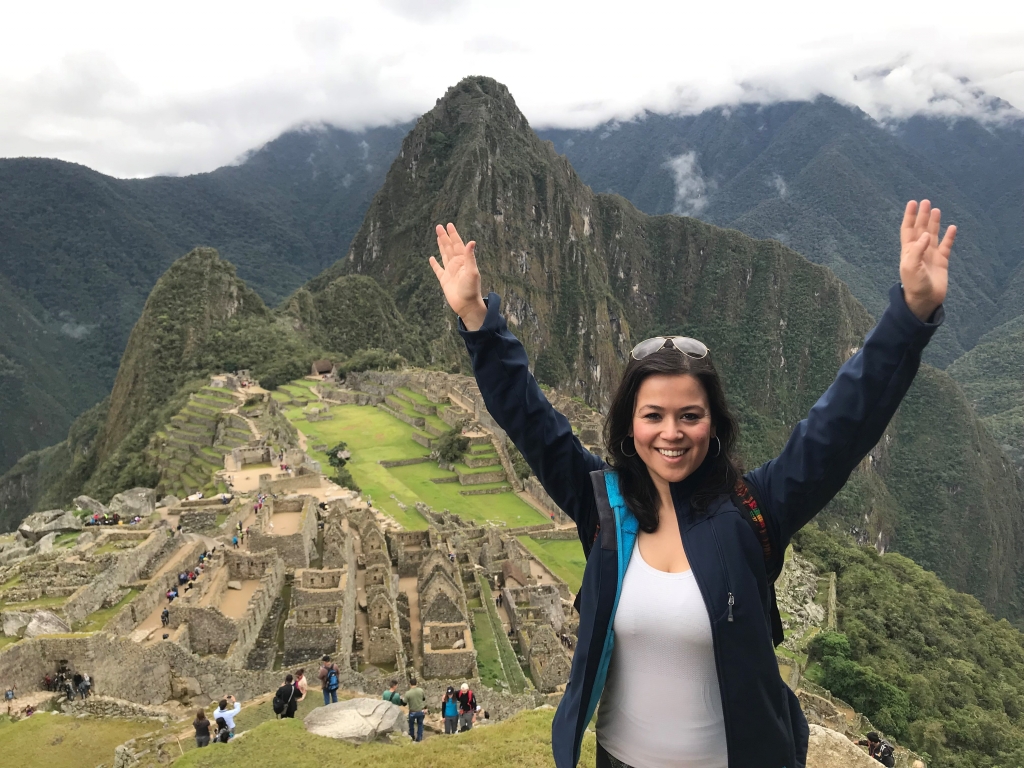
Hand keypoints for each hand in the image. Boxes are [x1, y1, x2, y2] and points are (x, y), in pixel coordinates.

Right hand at [430, 223, 486, 330]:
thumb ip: (470, 257)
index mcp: (463, 261)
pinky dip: (434, 264)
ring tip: (437, 237)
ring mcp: (450, 271)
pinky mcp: (444, 280)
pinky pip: (438, 270)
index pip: (457, 244)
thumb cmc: (471, 289)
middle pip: (449, 247)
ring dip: (441, 246)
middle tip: (439, 226)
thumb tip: (471, 242)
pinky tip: (431, 258)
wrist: (466, 305)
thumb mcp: (472, 272)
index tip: (449, 225)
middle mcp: (456, 264)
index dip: (453, 234)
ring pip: (444, 255)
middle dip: (445, 237)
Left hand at [900, 200, 955, 320]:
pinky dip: (949, 236)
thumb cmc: (914, 284)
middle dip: (923, 216)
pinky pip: (946, 245)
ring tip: (936, 210)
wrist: (924, 299)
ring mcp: (930, 255)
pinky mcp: (942, 261)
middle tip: (926, 202)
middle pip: (921, 228)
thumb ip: (917, 249)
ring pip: (933, 234)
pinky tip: (952, 227)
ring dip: (934, 223)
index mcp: (908, 250)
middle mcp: (919, 250)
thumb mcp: (911, 266)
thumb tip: (926, 235)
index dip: (910, 216)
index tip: (912, 203)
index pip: (908, 229)